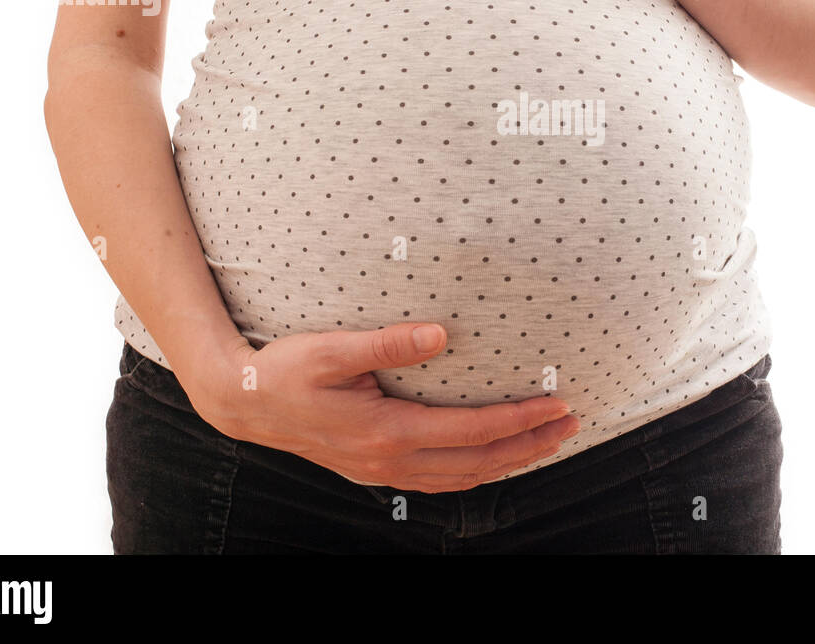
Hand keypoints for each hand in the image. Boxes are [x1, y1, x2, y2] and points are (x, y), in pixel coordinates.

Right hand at [189, 322, 578, 492]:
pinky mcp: (375, 469)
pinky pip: (440, 479)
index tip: (557, 405)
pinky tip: (491, 459)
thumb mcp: (332, 349)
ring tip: (546, 442)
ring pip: (462, 477)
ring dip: (509, 461)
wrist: (243, 404)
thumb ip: (388, 343)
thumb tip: (440, 334)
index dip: (519, 419)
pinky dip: (476, 471)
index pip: (472, 430)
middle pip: (478, 462)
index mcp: (387, 432)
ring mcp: (383, 471)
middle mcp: (391, 460)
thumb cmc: (284, 371)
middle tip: (571, 425)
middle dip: (530, 445)